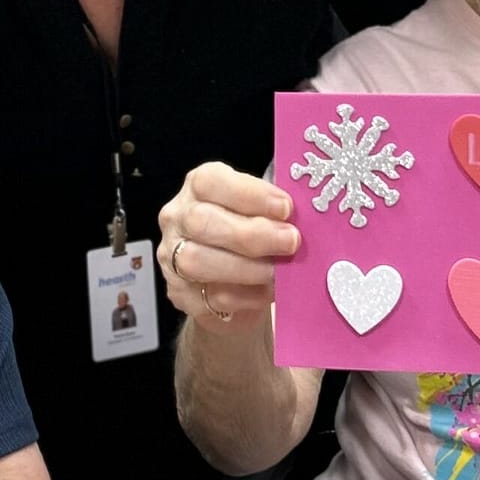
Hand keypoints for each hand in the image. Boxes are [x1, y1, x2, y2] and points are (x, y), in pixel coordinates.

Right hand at [157, 162, 298, 332]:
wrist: (229, 282)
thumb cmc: (249, 233)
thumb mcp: (258, 209)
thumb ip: (273, 208)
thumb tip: (308, 215)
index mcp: (197, 186)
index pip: (210, 182)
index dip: (249, 194)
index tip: (286, 208)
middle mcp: (177, 217)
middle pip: (202, 221)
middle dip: (252, 234)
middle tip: (291, 242)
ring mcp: (171, 256)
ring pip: (197, 261)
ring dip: (246, 268)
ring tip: (279, 272)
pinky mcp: (178, 293)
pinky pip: (208, 297)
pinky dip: (245, 296)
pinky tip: (268, 292)